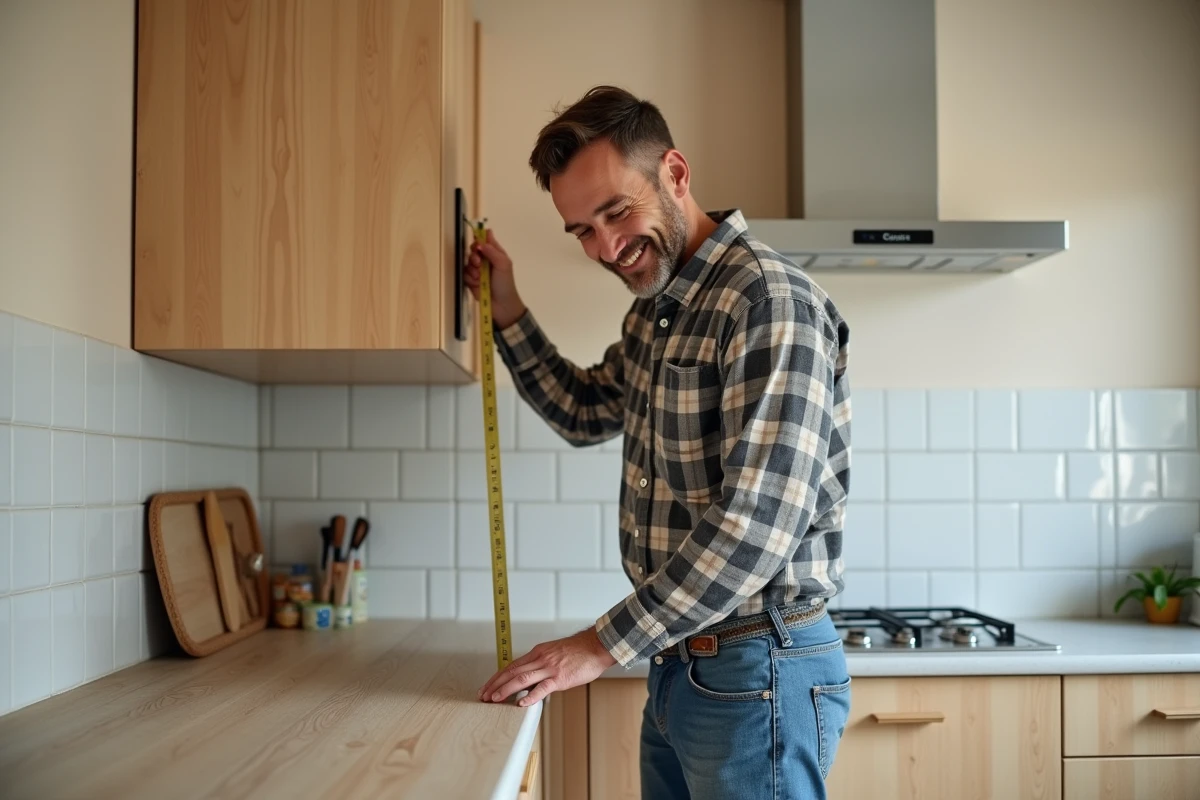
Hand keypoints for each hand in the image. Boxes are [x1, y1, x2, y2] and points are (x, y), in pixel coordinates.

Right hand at [465, 228, 526, 328]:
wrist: (501, 306)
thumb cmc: (505, 283)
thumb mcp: (503, 264)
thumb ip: (493, 251)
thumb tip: (481, 242)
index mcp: (496, 253)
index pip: (486, 239)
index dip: (481, 238)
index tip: (478, 243)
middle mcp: (486, 260)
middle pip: (474, 249)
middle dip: (474, 256)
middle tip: (478, 263)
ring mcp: (478, 270)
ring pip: (468, 262)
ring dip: (472, 269)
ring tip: (479, 278)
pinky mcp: (471, 280)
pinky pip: (464, 273)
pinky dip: (470, 278)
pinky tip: (476, 284)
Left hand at [478, 627, 617, 706]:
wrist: (596, 646)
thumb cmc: (579, 651)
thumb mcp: (555, 653)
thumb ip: (542, 664)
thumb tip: (532, 679)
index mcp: (538, 653)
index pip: (511, 666)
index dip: (497, 677)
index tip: (487, 687)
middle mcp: (540, 659)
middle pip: (512, 672)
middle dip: (495, 684)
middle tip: (483, 695)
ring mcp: (550, 668)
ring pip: (522, 679)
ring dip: (505, 689)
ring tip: (494, 699)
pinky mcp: (560, 678)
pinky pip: (542, 688)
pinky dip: (531, 696)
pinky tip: (521, 703)